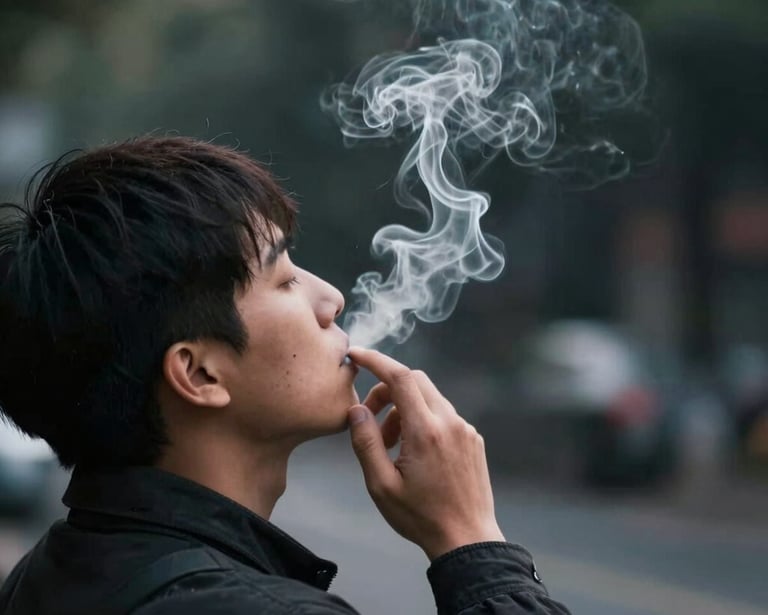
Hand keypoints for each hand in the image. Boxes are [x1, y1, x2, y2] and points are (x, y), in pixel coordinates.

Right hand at [346, 347, 504, 560]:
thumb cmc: (420, 516)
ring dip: (404, 409)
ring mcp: (465, 429)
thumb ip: (365, 442)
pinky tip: (414, 453)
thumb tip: (357, 409)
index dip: (375, 360)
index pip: (400, 377)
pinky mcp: (473, 438)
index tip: (356, 354)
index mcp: (425, 431)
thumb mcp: (381, 485)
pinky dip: (423, 420)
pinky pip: (443, 414)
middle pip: (415, 380)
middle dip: (387, 389)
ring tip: (391, 446)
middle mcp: (450, 422)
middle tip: (370, 418)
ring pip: (429, 397)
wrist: (467, 539)